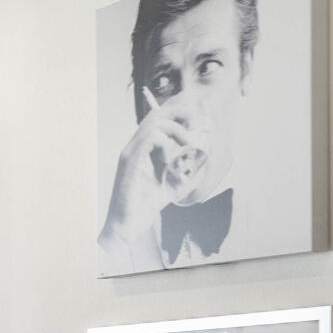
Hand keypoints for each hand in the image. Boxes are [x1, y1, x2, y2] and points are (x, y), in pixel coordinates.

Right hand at [99, 107, 194, 267]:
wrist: (127, 224)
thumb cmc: (146, 206)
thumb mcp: (176, 186)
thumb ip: (189, 173)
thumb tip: (206, 160)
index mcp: (143, 149)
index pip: (159, 118)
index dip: (177, 108)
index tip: (198, 109)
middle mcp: (135, 146)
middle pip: (156, 114)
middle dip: (180, 110)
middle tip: (199, 117)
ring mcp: (130, 153)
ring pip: (153, 124)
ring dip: (176, 128)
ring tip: (190, 141)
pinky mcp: (130, 162)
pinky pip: (148, 139)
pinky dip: (166, 142)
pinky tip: (174, 155)